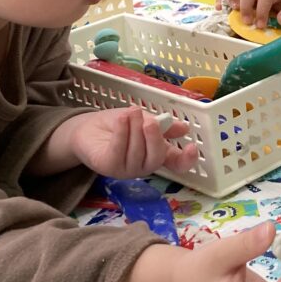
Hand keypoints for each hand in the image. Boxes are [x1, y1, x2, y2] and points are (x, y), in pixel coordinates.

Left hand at [71, 107, 197, 178]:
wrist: (88, 128)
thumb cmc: (118, 124)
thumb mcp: (143, 119)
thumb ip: (162, 125)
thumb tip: (184, 128)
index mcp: (157, 154)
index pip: (177, 164)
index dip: (187, 159)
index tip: (192, 147)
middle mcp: (144, 166)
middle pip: (156, 158)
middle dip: (154, 139)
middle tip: (149, 121)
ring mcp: (127, 170)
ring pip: (136, 152)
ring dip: (134, 129)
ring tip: (132, 112)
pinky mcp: (109, 167)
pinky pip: (118, 151)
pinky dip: (122, 133)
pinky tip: (122, 119)